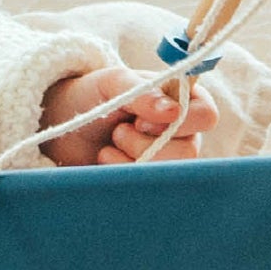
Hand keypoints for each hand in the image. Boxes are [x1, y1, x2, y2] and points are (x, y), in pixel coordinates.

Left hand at [36, 68, 214, 164]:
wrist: (64, 126)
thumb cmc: (92, 95)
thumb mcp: (112, 82)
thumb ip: (142, 91)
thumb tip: (173, 111)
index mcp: (184, 98)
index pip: (206, 115)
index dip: (177, 121)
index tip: (141, 120)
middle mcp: (184, 131)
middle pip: (189, 151)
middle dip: (146, 144)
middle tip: (120, 130)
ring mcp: (169, 158)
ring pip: (170, 172)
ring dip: (133, 157)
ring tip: (112, 142)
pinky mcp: (152, 179)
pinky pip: (150, 187)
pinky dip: (123, 173)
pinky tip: (108, 159)